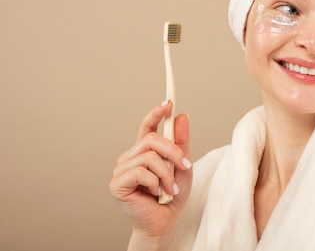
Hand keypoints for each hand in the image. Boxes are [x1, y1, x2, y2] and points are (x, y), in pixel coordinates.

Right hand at [109, 101, 192, 243]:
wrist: (164, 223)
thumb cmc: (172, 196)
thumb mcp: (183, 166)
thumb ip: (181, 143)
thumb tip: (181, 116)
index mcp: (144, 152)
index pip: (147, 126)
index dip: (156, 112)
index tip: (168, 102)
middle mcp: (130, 157)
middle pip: (151, 138)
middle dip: (173, 151)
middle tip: (186, 165)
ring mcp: (121, 169)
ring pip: (148, 156)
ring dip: (167, 173)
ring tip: (171, 189)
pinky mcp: (117, 183)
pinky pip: (140, 172)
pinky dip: (155, 182)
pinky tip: (157, 194)